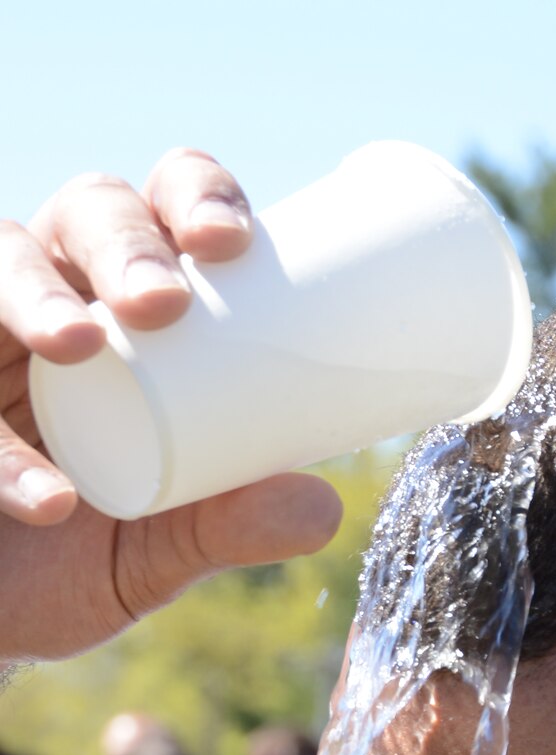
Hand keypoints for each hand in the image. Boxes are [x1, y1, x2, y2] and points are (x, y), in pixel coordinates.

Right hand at [0, 148, 342, 662]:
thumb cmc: (72, 558)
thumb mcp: (156, 551)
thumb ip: (226, 528)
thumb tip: (324, 508)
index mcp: (125, 308)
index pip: (163, 214)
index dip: (196, 196)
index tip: (233, 241)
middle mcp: (50, 296)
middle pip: (83, 213)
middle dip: (125, 239)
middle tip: (162, 300)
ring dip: (38, 294)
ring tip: (79, 343)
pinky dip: (0, 452)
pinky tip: (47, 499)